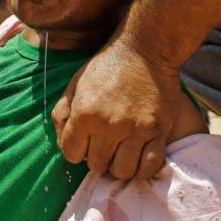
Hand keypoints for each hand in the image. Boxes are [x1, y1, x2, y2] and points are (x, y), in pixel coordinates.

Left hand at [52, 34, 182, 179]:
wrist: (146, 49)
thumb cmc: (108, 65)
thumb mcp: (76, 83)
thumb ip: (63, 112)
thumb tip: (61, 141)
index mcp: (84, 113)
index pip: (71, 154)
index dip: (76, 150)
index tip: (85, 141)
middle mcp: (109, 125)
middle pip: (96, 165)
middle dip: (97, 157)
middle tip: (104, 144)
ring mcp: (135, 129)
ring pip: (122, 171)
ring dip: (119, 166)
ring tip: (121, 152)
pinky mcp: (158, 131)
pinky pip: (149, 166)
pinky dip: (142, 169)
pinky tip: (138, 157)